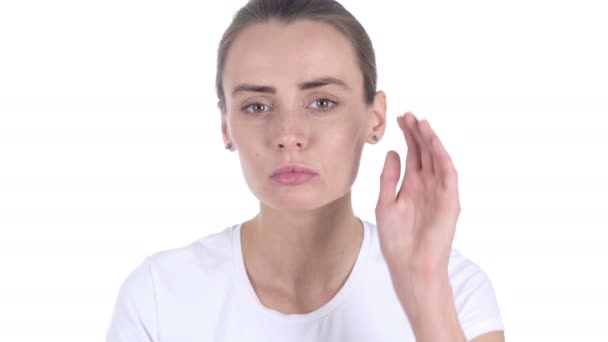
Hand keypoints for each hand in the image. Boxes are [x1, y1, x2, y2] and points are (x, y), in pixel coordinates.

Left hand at [375, 112, 460, 280]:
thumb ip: (389, 178)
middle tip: (408, 114)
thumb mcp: (386, 203)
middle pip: (425, 152)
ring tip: (421, 123)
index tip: (398, 119)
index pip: (412, 154)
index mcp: (412, 186)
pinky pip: (448, 176)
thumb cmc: (397, 240)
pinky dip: (442, 159)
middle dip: (418, 133)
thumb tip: (394, 152)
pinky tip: (434, 144)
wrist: (409, 265)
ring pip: (438, 160)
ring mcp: (439, 192)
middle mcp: (427, 185)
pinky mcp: (449, 202)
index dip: (407, 136)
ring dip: (431, 141)